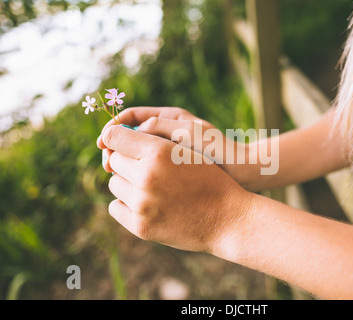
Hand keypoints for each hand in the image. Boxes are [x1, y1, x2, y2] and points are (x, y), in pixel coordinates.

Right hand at [97, 107, 258, 187]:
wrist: (241, 173)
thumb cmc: (219, 150)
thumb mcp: (191, 134)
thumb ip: (163, 127)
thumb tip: (135, 129)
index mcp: (169, 119)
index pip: (132, 117)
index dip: (115, 127)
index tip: (103, 142)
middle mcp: (165, 134)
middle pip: (130, 137)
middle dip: (116, 149)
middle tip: (108, 166)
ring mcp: (168, 153)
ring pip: (137, 156)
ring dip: (124, 164)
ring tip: (117, 177)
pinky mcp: (171, 171)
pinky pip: (147, 171)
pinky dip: (137, 176)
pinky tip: (132, 188)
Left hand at [98, 124, 253, 252]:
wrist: (228, 218)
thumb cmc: (211, 178)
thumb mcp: (187, 150)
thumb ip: (154, 139)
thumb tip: (115, 137)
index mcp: (158, 152)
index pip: (114, 136)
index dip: (114, 136)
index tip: (118, 142)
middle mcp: (146, 176)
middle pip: (113, 160)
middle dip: (125, 160)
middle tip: (141, 166)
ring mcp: (142, 204)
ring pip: (114, 184)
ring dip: (126, 182)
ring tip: (150, 186)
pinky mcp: (141, 226)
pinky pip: (115, 207)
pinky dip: (126, 203)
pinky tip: (145, 203)